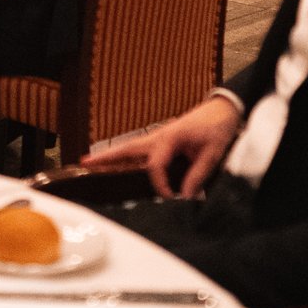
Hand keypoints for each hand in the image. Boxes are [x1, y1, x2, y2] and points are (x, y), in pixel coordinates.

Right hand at [83, 95, 240, 198]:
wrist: (223, 109)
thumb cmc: (217, 128)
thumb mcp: (212, 153)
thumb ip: (197, 175)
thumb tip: (184, 196)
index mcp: (169, 138)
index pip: (155, 165)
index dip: (160, 184)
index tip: (170, 197)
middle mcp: (158, 136)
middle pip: (127, 148)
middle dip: (106, 157)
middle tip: (84, 163)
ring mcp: (158, 137)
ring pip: (130, 148)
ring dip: (110, 155)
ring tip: (90, 163)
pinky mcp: (162, 140)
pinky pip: (139, 150)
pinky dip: (124, 155)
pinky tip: (117, 164)